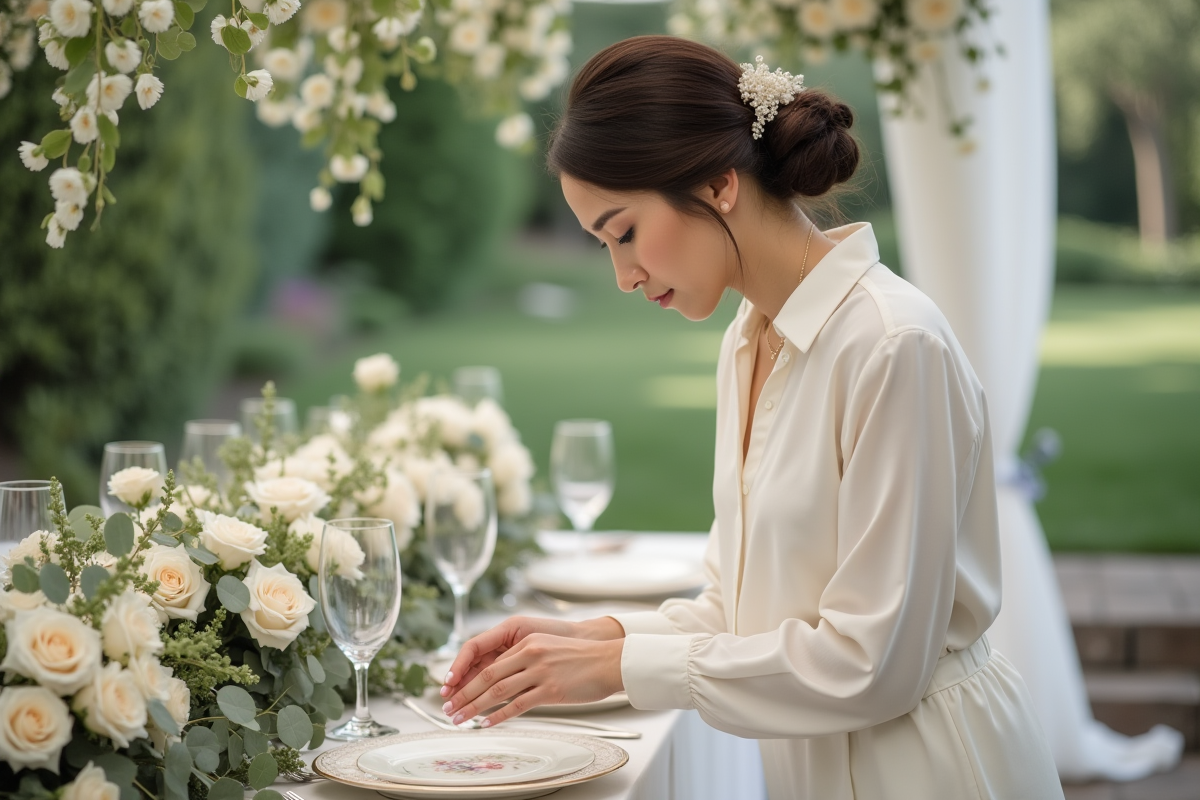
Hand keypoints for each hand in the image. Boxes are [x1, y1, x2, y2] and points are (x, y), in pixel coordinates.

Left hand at [440, 633, 624, 727]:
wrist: (609, 661)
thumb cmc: (581, 659)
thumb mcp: (548, 650)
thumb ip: (525, 660)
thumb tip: (503, 680)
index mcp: (527, 642)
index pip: (489, 663)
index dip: (468, 679)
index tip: (454, 692)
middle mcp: (530, 654)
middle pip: (487, 677)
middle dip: (464, 695)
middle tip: (448, 708)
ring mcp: (539, 672)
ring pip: (497, 692)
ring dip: (474, 708)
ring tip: (460, 719)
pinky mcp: (550, 689)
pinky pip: (517, 705)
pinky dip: (498, 716)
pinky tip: (486, 723)